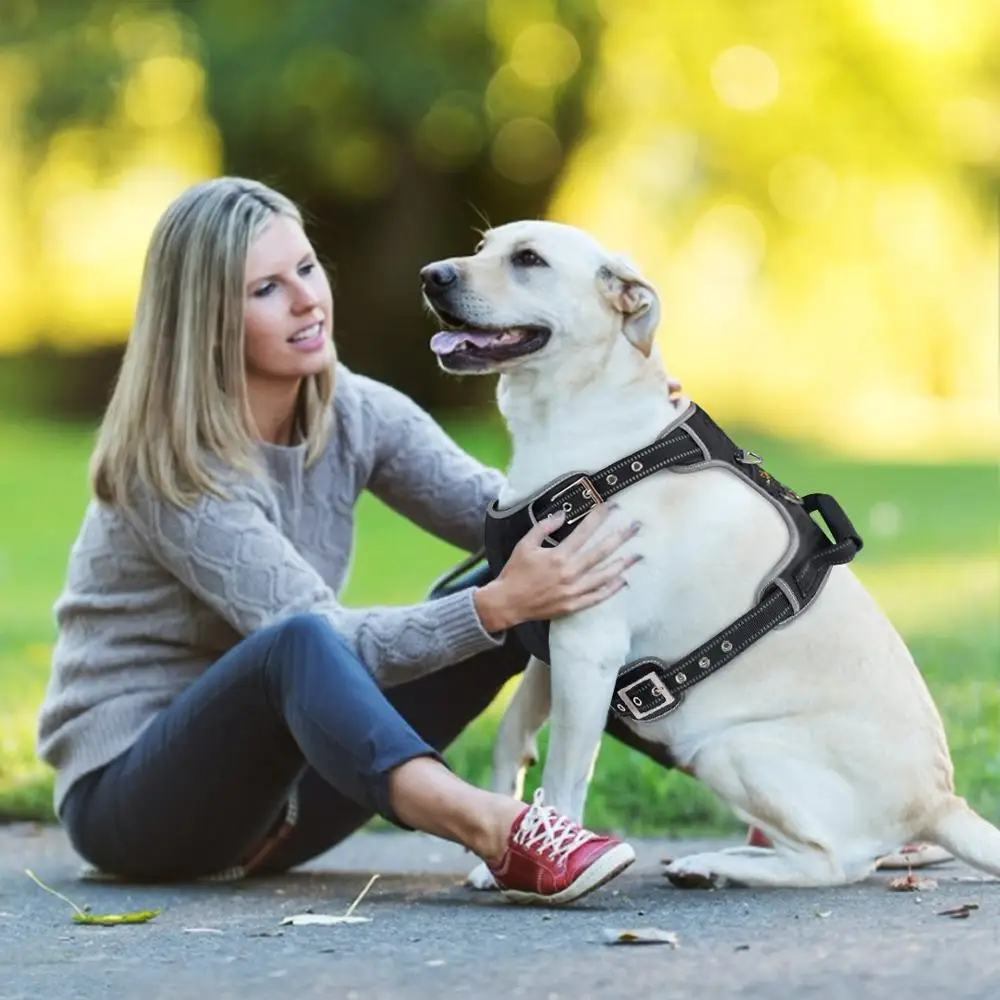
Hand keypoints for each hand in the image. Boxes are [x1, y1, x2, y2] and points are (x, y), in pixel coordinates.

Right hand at [473, 503, 640, 631]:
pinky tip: (622, 581)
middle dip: (620, 537)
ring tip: (637, 554)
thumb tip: (562, 514)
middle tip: (636, 527)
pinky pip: (597, 596)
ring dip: (622, 563)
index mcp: (558, 556)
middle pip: (601, 552)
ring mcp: (573, 591)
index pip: (584, 532)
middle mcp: (569, 572)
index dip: (599, 517)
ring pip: (604, 575)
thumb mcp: (524, 544)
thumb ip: (543, 527)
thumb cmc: (515, 572)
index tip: (611, 506)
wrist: (507, 603)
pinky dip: (611, 589)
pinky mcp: (573, 605)